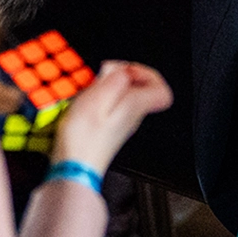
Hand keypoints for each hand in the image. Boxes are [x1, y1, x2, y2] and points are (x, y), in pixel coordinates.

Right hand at [50, 61, 171, 174]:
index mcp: (135, 107)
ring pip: (126, 95)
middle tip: (104, 77)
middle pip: (141, 89)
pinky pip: (113, 104)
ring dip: (109, 85)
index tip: (126, 71)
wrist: (74, 167)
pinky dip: (101, 96)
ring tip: (93, 88)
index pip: (163, 90)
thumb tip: (124, 69)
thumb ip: (115, 78)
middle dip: (122, 75)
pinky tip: (87, 100)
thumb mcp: (97, 96)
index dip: (146, 73)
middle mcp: (133, 116)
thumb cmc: (84, 136)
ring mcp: (122, 123)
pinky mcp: (109, 128)